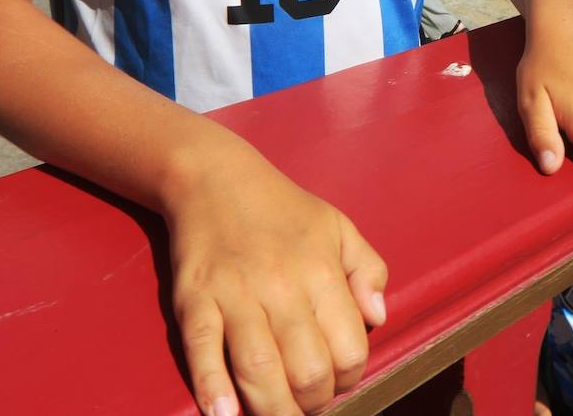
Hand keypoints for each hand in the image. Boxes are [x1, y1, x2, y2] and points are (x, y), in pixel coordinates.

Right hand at [168, 151, 387, 415]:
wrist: (215, 179)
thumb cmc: (284, 209)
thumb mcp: (340, 227)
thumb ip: (368, 271)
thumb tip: (378, 319)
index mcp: (322, 271)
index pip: (349, 348)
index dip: (350, 376)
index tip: (339, 379)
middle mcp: (281, 286)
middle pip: (307, 370)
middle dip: (314, 401)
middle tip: (309, 402)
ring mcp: (234, 295)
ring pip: (260, 370)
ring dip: (273, 409)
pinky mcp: (194, 301)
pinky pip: (204, 352)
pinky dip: (213, 389)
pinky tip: (225, 415)